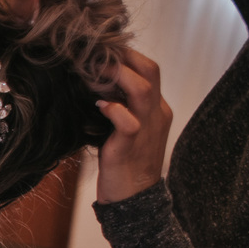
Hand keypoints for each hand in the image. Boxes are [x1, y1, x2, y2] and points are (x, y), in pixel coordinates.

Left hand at [95, 48, 172, 203]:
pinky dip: (114, 109)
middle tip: (96, 50)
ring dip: (117, 75)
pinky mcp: (130, 146)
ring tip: (94, 69)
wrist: (133, 199)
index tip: (101, 48)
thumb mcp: (122, 129)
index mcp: (156, 109)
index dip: (126, 55)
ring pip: (143, 90)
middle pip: (150, 70)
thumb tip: (92, 85)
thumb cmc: (123, 163)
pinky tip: (99, 105)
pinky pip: (129, 121)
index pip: (148, 69)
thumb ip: (117, 107)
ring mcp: (146, 129)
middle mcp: (156, 114)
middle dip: (124, 55)